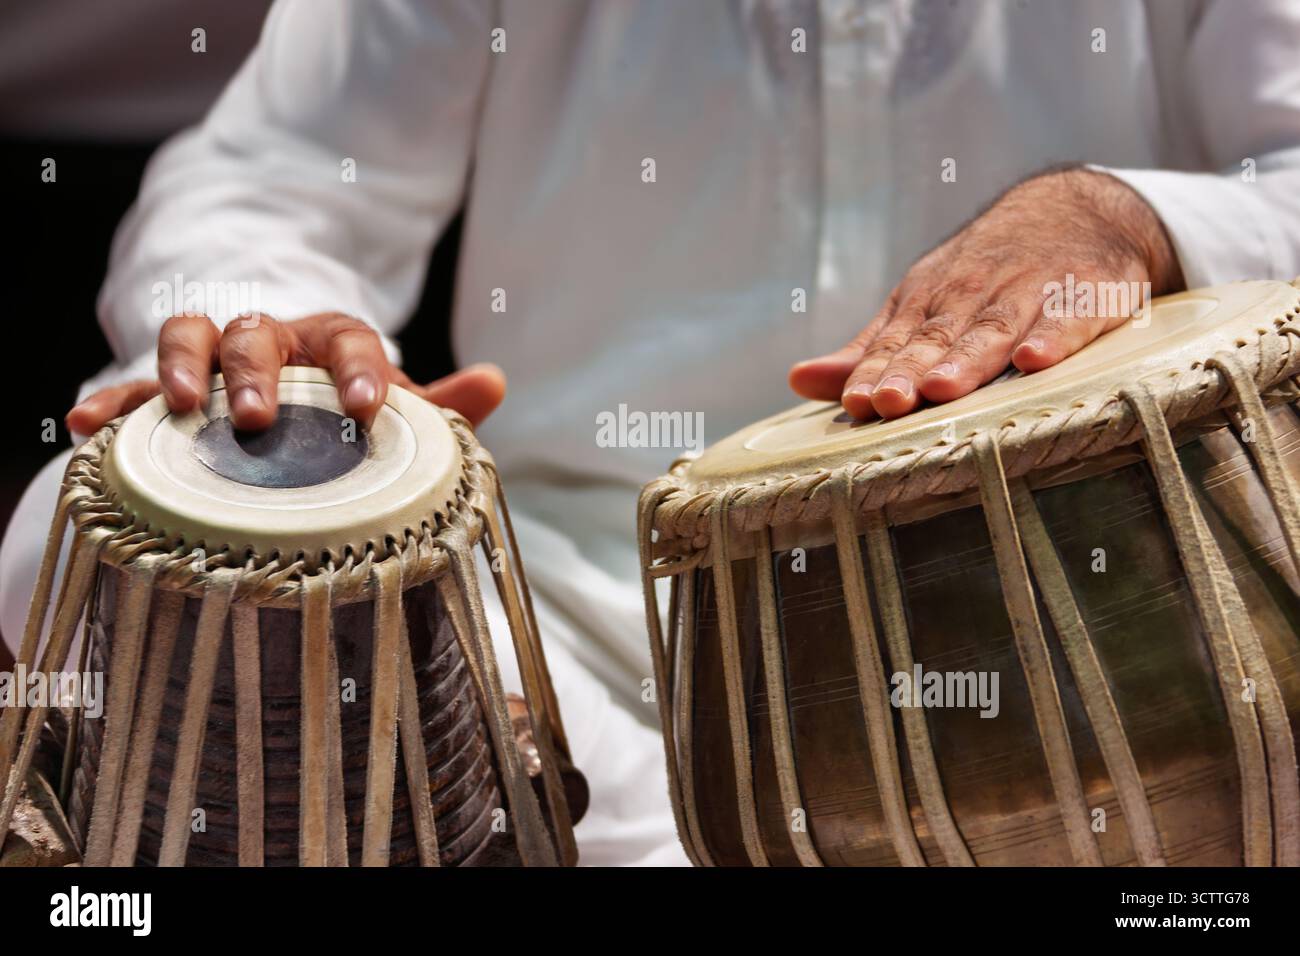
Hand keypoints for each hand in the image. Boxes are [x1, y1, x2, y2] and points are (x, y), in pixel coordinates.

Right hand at [66, 312, 505, 433]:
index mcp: (334, 339)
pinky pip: (132, 382)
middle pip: (261, 335)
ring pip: (192, 334)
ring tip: (178, 404)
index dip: (359, 370)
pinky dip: (110, 399)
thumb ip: (438, 406)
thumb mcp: (393, 408)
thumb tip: (495, 382)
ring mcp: (216, 354)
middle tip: (256, 417)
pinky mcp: (167, 382)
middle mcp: (274, 337)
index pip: (350, 339)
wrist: (290, 392)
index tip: (366, 409)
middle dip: (257, 372)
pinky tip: (87, 425)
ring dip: (183, 365)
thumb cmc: (345, 408)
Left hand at [789, 167, 1184, 419]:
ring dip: (967, 359)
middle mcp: (972, 295)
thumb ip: (868, 350)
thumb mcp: (921, 304)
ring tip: (942, 387)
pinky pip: (1069, 317)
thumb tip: (799, 380)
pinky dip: (1053, 337)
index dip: (876, 373)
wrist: (1074, 209)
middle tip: (888, 403)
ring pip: (993, 330)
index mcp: (928, 301)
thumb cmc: (983, 275)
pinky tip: (1034, 360)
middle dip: (911, 370)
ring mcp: (1029, 292)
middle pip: (939, 338)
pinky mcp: (1084, 294)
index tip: (856, 403)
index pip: (897, 343)